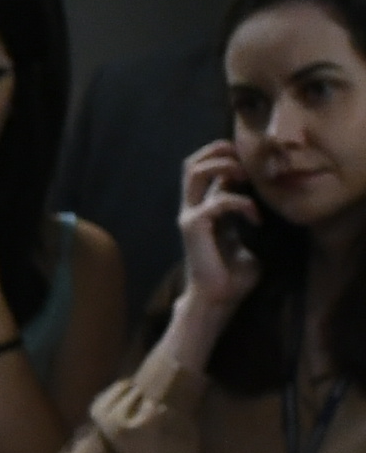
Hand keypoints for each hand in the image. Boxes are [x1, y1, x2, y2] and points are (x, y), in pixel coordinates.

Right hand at [178, 141, 263, 326]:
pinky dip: (243, 203)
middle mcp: (191, 208)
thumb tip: (264, 196)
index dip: (227, 157)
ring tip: (247, 178)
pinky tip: (257, 218)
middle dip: (220, 152)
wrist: (218, 300)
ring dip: (225, 167)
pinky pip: (219, 200)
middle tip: (247, 163)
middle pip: (193, 162)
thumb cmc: (234, 276)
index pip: (205, 168)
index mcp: (203, 209)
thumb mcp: (245, 236)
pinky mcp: (193, 227)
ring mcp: (189, 216)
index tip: (255, 166)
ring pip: (196, 171)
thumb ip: (245, 214)